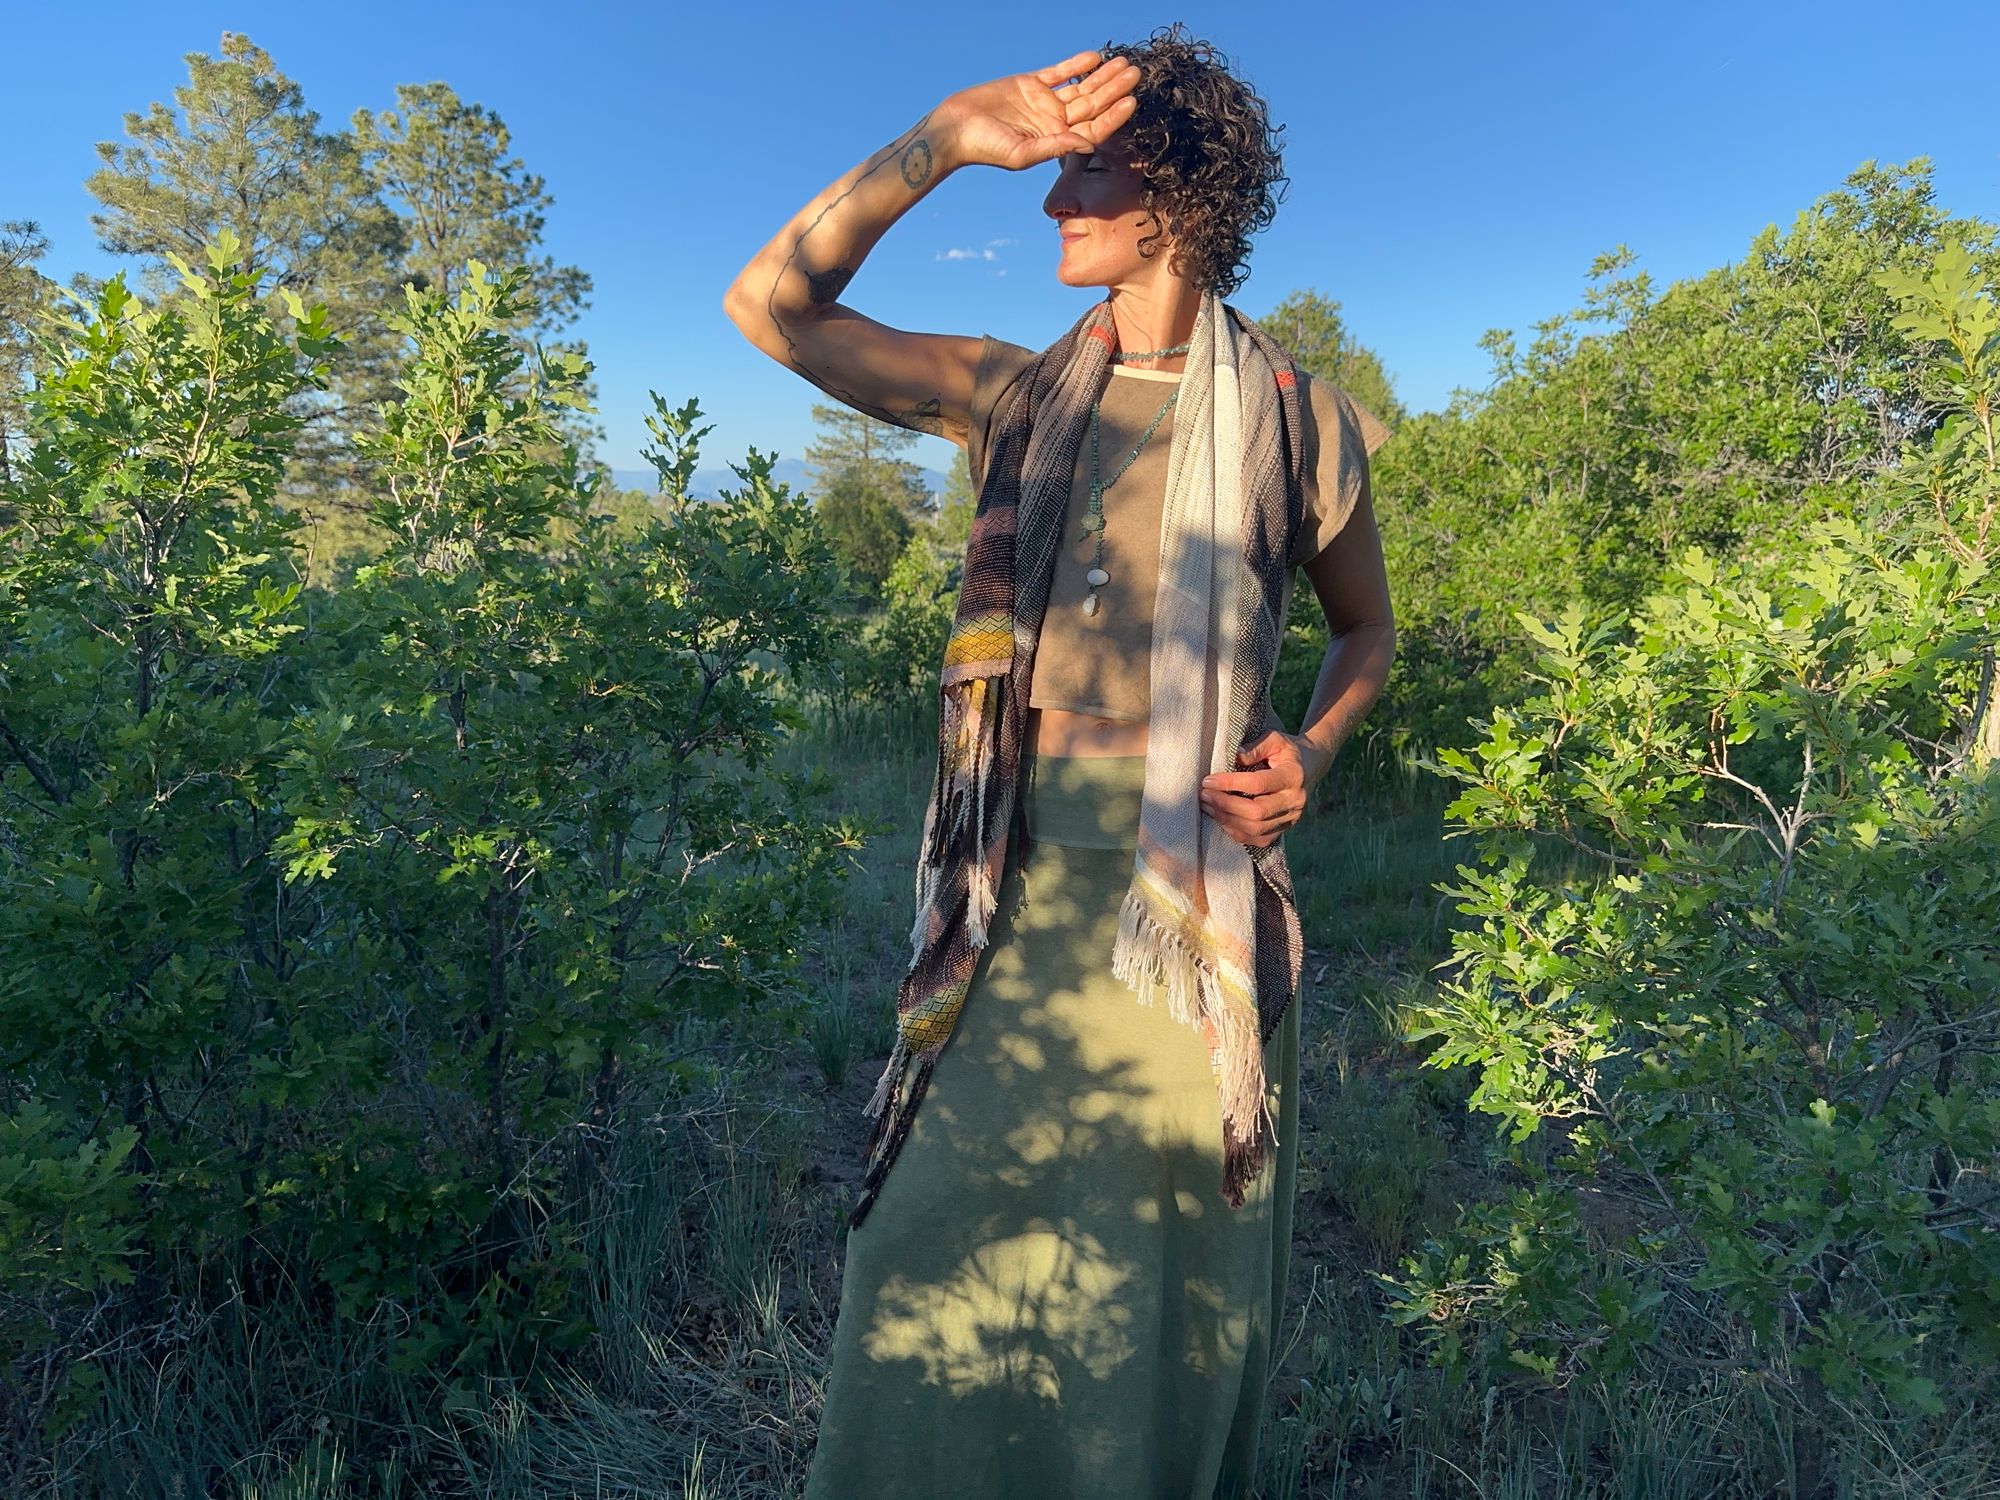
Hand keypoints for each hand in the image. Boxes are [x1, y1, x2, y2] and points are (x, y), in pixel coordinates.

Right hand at [933, 51, 1140, 173]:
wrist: (955, 129)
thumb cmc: (985, 148)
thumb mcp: (1022, 153)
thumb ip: (1055, 147)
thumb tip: (1087, 144)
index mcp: (1056, 142)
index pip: (1093, 129)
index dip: (1113, 116)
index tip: (1132, 101)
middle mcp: (1054, 123)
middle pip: (1092, 105)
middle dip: (1114, 90)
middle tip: (1136, 74)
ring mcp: (1043, 103)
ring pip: (1080, 87)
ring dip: (1102, 76)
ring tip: (1123, 63)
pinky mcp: (1030, 85)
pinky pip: (1059, 73)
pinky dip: (1075, 65)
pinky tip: (1094, 57)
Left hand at [1199, 730, 1326, 848]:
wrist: (1308, 767)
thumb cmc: (1285, 751)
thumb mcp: (1274, 739)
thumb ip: (1256, 746)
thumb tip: (1235, 756)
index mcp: (1293, 775)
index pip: (1258, 783)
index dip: (1230, 783)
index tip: (1208, 781)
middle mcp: (1295, 800)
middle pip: (1257, 812)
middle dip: (1225, 805)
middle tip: (1204, 795)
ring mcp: (1292, 817)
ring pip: (1256, 828)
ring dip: (1227, 820)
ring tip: (1208, 807)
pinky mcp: (1285, 828)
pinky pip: (1260, 840)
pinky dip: (1239, 834)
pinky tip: (1223, 822)